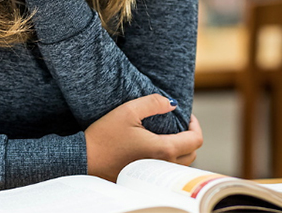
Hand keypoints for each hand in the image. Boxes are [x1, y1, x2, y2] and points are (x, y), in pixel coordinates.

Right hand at [85, 94, 202, 181]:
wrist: (85, 158)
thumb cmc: (104, 136)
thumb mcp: (128, 111)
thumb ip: (153, 103)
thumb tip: (172, 104)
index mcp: (163, 149)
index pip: (196, 140)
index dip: (195, 125)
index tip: (186, 116)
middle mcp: (162, 165)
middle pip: (192, 153)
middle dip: (189, 136)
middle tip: (178, 123)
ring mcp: (153, 174)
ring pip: (181, 163)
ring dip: (180, 148)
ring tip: (167, 134)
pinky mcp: (144, 178)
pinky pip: (167, 169)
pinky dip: (169, 158)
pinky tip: (155, 147)